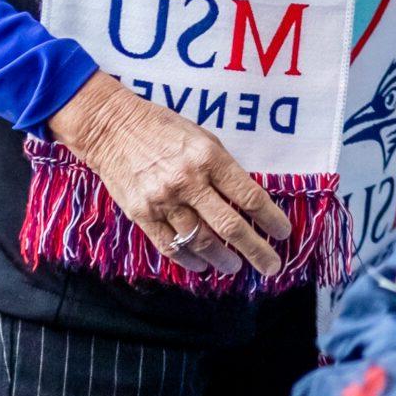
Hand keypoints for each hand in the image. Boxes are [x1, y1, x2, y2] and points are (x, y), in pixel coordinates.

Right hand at [46, 75, 292, 278]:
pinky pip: (171, 246)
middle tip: (272, 266)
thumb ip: (224, 169)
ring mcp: (163, 200)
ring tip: (235, 266)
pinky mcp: (142, 214)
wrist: (112, 128)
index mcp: (209, 158)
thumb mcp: (203, 138)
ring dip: (223, 259)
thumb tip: (248, 201)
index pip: (249, 196)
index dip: (270, 219)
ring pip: (201, 241)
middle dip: (256, 250)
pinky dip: (190, 260)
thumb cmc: (164, 129)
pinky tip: (203, 265)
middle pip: (230, 226)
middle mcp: (188, 181)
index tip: (283, 233)